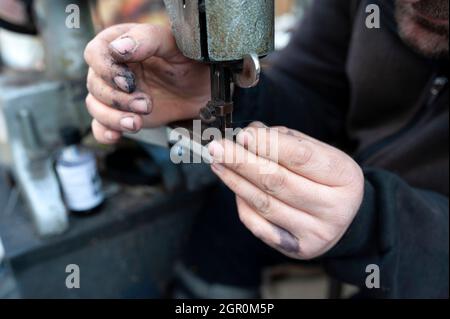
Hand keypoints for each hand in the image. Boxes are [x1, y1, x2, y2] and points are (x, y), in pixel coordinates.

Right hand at [84, 23, 209, 143]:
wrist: (202, 90)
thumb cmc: (188, 61)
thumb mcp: (173, 45)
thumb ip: (148, 39)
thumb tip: (118, 48)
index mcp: (119, 43)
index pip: (94, 54)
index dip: (107, 70)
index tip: (129, 82)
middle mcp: (111, 68)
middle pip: (94, 84)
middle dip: (118, 99)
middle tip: (146, 105)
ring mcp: (114, 93)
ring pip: (95, 106)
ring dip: (113, 117)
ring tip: (137, 123)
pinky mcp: (120, 114)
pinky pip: (100, 125)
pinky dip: (104, 132)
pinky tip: (116, 136)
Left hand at [208, 123, 364, 259]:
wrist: (341, 215)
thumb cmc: (323, 177)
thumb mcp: (316, 151)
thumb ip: (284, 140)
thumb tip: (248, 135)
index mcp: (344, 176)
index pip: (300, 157)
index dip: (268, 144)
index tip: (243, 135)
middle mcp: (335, 208)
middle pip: (277, 181)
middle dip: (241, 162)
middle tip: (217, 147)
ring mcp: (317, 233)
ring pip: (264, 204)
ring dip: (235, 181)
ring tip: (218, 163)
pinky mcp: (297, 248)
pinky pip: (259, 225)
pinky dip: (243, 204)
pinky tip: (235, 187)